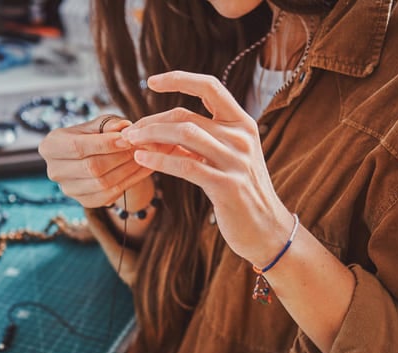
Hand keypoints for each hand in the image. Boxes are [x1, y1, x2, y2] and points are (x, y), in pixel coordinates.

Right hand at [38, 115, 153, 207]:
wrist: (92, 156)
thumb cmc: (93, 135)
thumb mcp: (98, 124)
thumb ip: (109, 124)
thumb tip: (124, 128)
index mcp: (50, 146)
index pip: (78, 147)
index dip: (104, 144)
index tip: (127, 139)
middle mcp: (54, 171)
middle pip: (91, 167)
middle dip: (119, 157)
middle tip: (140, 148)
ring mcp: (68, 189)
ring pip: (101, 183)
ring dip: (127, 170)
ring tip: (144, 157)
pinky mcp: (83, 201)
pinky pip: (108, 195)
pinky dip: (129, 182)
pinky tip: (142, 170)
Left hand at [123, 71, 293, 266]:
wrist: (267, 229)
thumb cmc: (241, 191)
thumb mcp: (226, 157)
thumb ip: (202, 139)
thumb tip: (160, 128)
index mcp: (243, 123)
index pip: (210, 87)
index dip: (179, 79)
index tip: (151, 81)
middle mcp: (242, 137)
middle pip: (186, 116)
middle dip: (151, 121)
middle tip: (130, 132)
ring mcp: (236, 161)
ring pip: (184, 135)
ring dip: (150, 136)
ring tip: (131, 142)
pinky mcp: (226, 185)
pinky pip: (185, 166)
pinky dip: (158, 160)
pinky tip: (141, 159)